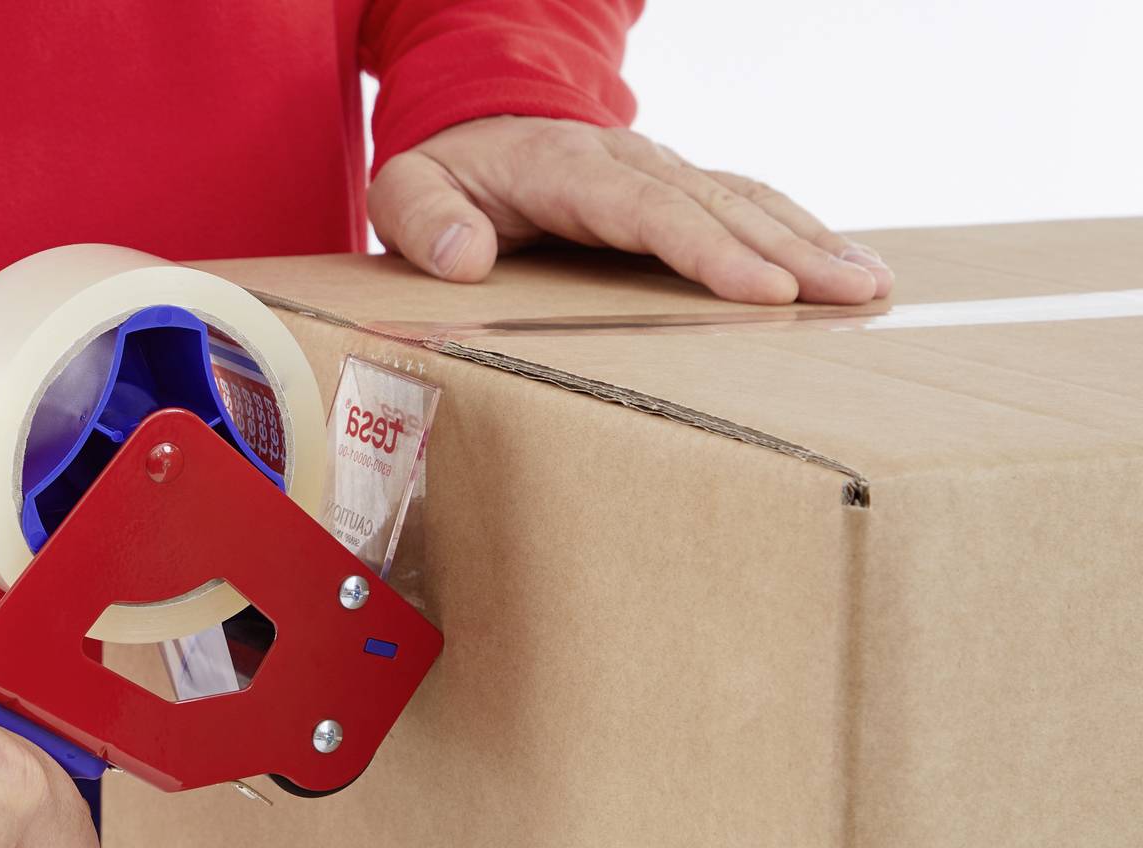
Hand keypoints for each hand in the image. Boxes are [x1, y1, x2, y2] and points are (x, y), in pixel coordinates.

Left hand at [369, 116, 893, 305]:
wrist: (475, 122)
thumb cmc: (446, 171)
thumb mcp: (406, 190)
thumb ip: (427, 222)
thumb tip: (466, 258)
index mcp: (568, 169)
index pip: (649, 211)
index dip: (708, 250)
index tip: (764, 291)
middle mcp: (630, 163)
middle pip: (718, 206)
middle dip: (791, 252)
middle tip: (851, 297)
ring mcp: (662, 171)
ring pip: (747, 201)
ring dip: (812, 240)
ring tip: (870, 286)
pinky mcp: (680, 187)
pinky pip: (748, 203)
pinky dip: (801, 231)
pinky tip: (847, 267)